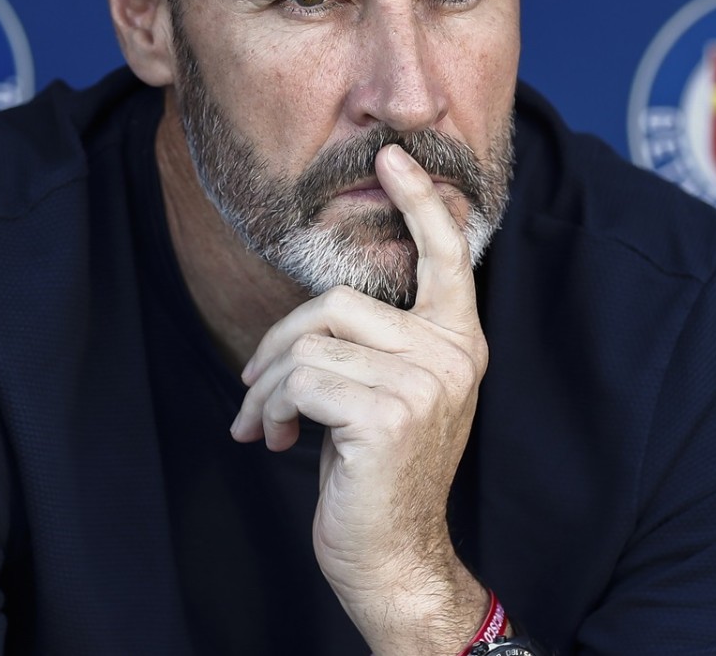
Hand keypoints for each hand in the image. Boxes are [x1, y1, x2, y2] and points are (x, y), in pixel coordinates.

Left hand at [230, 143, 488, 652]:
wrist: (395, 557)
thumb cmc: (381, 477)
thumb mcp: (393, 397)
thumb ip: (377, 345)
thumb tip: (311, 318)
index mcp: (461, 343)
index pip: (447, 256)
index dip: (419, 202)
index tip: (392, 158)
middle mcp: (453, 354)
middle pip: (337, 303)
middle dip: (278, 344)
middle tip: (254, 392)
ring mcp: (426, 381)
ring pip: (310, 342)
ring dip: (265, 386)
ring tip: (261, 422)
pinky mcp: (389, 413)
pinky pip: (299, 380)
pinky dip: (267, 409)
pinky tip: (271, 442)